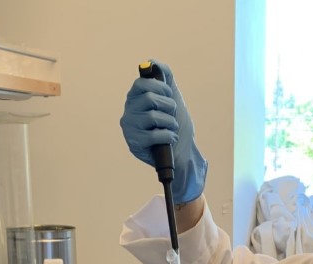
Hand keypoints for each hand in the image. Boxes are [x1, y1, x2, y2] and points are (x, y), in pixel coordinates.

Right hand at [119, 60, 207, 204]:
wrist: (183, 151)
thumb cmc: (175, 124)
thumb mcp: (173, 97)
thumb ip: (164, 76)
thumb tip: (151, 61)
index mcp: (135, 98)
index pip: (142, 83)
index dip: (160, 88)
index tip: (169, 96)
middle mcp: (128, 111)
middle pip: (149, 99)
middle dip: (169, 107)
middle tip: (172, 115)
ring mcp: (129, 128)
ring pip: (153, 116)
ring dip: (170, 123)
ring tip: (171, 128)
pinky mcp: (134, 144)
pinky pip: (155, 134)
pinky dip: (169, 135)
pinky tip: (170, 139)